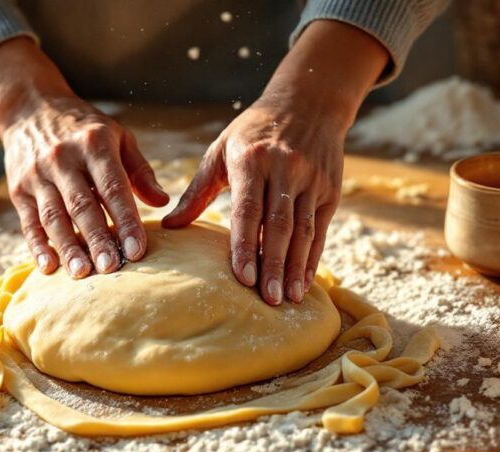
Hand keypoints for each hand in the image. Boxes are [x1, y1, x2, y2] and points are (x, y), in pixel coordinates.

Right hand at [0, 38, 167, 277]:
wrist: (30, 108)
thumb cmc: (84, 129)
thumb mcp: (118, 137)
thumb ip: (140, 170)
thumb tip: (162, 203)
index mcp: (94, 145)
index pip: (113, 188)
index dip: (126, 220)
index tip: (137, 250)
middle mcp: (63, 159)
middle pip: (82, 205)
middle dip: (97, 239)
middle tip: (111, 268)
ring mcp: (37, 175)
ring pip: (54, 216)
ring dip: (68, 247)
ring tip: (82, 273)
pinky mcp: (18, 189)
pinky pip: (28, 221)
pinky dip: (38, 246)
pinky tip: (49, 267)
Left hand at [162, 20, 386, 305]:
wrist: (308, 103)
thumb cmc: (253, 132)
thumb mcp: (220, 151)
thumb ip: (197, 191)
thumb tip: (169, 226)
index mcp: (251, 160)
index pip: (248, 211)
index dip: (246, 246)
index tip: (242, 278)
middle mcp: (284, 170)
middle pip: (279, 226)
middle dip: (273, 265)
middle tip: (268, 300)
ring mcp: (311, 181)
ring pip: (304, 231)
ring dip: (296, 267)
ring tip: (288, 298)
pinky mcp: (330, 190)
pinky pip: (320, 230)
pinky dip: (312, 258)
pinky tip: (305, 282)